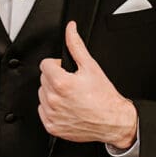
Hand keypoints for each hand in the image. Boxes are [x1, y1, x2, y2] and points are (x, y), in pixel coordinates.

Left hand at [38, 21, 137, 149]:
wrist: (113, 121)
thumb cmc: (104, 97)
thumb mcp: (91, 66)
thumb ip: (76, 45)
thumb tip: (70, 29)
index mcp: (61, 82)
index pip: (45, 64)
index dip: (57, 65)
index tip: (66, 70)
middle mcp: (53, 99)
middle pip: (43, 78)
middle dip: (56, 77)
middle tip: (72, 83)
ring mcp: (52, 114)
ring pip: (42, 94)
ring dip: (53, 92)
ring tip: (71, 95)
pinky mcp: (52, 126)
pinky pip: (43, 111)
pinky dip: (52, 108)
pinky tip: (67, 107)